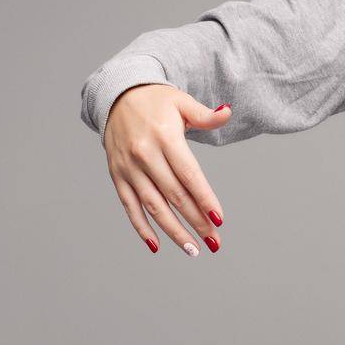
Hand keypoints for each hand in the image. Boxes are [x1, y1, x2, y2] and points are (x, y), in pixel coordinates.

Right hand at [103, 83, 230, 256]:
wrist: (118, 95)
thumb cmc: (157, 100)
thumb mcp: (183, 102)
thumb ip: (206, 115)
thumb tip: (227, 112)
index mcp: (165, 138)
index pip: (189, 176)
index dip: (204, 199)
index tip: (219, 220)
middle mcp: (145, 155)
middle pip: (174, 196)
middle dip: (196, 221)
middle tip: (214, 241)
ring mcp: (129, 168)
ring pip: (153, 206)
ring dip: (173, 231)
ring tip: (193, 249)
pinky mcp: (117, 176)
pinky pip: (130, 206)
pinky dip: (141, 228)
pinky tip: (156, 245)